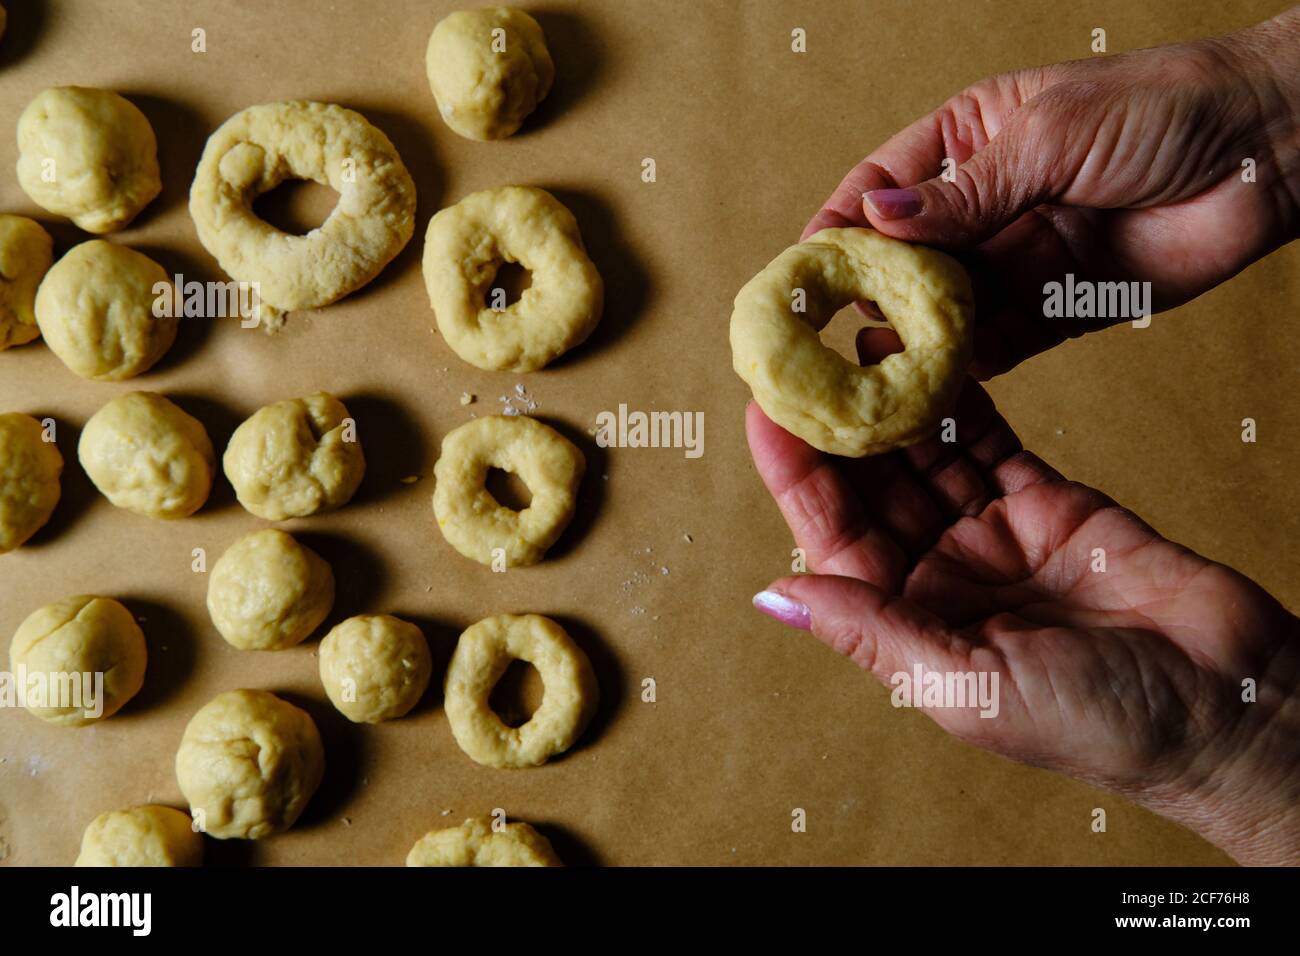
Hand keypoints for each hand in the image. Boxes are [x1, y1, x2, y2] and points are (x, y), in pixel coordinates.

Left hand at [748, 328, 1299, 864]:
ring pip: (924, 456)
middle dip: (836, 426)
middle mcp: (939, 577)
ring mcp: (991, 535)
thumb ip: (872, 631)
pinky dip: (962, 401)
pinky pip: (989, 442)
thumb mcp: (966, 683)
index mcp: (907, 624)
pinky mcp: (1047, 503)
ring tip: (858, 338)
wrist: (1228, 703)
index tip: (766, 409)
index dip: (796, 474)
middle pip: (870, 488)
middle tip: (806, 353)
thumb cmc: (1099, 722)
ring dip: (892, 403)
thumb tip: (773, 596)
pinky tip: (930, 355)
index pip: (832, 537)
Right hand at [805, 9, 1299, 377]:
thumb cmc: (1162, 109)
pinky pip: (996, 344)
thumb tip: (875, 220)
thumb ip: (963, 192)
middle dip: (864, 297)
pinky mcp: (1056, 309)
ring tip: (871, 372)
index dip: (837, 228)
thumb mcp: (1049, 136)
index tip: (798, 273)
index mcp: (968, 141)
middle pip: (903, 259)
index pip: (881, 189)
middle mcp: (984, 204)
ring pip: (944, 309)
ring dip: (911, 339)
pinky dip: (966, 364)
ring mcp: (1018, 259)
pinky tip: (935, 383)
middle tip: (821, 340)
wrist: (1270, 152)